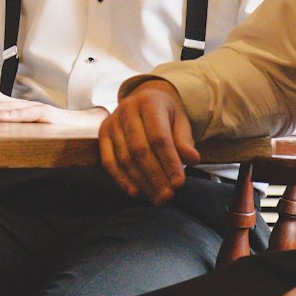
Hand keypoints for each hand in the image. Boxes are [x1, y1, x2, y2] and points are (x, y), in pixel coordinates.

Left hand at [0, 81, 103, 127]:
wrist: (80, 127)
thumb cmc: (49, 128)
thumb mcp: (20, 124)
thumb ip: (3, 120)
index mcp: (11, 105)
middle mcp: (17, 103)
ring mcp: (29, 109)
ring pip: (0, 105)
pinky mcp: (42, 117)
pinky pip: (22, 116)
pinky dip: (6, 116)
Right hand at [98, 80, 199, 203]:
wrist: (144, 97)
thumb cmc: (166, 114)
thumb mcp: (180, 121)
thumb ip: (185, 141)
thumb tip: (192, 159)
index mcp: (149, 102)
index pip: (159, 137)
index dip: (169, 162)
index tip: (179, 183)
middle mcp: (127, 109)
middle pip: (140, 149)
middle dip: (155, 176)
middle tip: (167, 197)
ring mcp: (112, 122)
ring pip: (125, 158)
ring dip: (141, 181)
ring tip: (156, 198)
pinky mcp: (103, 134)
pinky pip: (109, 161)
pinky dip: (121, 179)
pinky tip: (136, 192)